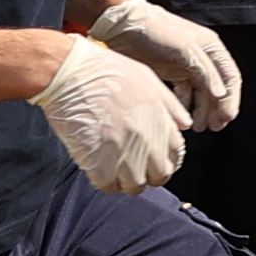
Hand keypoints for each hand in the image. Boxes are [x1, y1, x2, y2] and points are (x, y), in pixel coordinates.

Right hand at [33, 39, 187, 192]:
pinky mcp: (98, 160)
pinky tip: (98, 170)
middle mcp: (147, 138)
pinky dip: (105, 182)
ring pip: (135, 185)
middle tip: (135, 169)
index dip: (166, 161)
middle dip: (149, 175)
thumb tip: (186, 125)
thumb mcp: (148, 79)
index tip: (155, 161)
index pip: (176, 155)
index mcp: (160, 119)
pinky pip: (108, 185)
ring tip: (115, 170)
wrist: (70, 73)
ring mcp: (123, 151)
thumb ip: (170, 105)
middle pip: (160, 175)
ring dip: (126, 181)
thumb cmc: (104, 70)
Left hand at [89, 0, 246, 128]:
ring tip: (198, 127)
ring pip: (202, 94)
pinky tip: (182, 118)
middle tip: (215, 127)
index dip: (231, 98)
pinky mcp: (173, 73)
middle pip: (218, 88)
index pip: (230, 77)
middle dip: (217, 109)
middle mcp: (203, 58)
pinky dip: (185, 106)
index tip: (227, 117)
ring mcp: (188, 66)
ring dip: (202, 111)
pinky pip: (185, 94)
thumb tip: (221, 94)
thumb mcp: (185, 49)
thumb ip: (205, 72)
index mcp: (212, 48)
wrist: (125, 26)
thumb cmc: (156, 31)